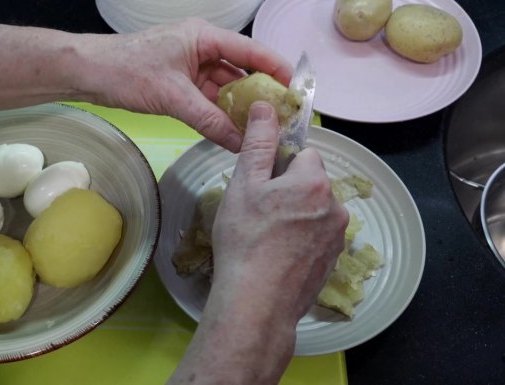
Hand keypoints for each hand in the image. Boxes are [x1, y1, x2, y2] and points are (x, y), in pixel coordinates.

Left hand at [75, 18, 291, 152]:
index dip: (275, 69)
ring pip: (224, 89)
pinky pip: (207, 100)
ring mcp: (190, 67)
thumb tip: (239, 142)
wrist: (90, 74)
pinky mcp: (180, 84)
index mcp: (203, 37)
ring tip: (260, 130)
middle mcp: (201, 49)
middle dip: (259, 94)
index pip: (250, 51)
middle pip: (240, 72)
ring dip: (238, 108)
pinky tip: (232, 131)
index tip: (295, 89)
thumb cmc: (127, 70)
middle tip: (280, 117)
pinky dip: (218, 115)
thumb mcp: (173, 96)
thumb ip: (208, 120)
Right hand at [167, 102, 348, 384]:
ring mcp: (337, 237)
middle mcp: (335, 206)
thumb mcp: (244, 185)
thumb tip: (267, 104)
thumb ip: (258, 142)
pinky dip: (301, 240)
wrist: (256, 302)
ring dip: (296, 215)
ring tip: (266, 238)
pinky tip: (278, 256)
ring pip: (314, 211)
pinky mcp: (333, 261)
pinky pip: (317, 236)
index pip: (303, 154)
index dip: (278, 166)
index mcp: (315, 182)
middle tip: (258, 212)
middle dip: (289, 191)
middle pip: (310, 183)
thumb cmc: (245, 239)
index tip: (260, 185)